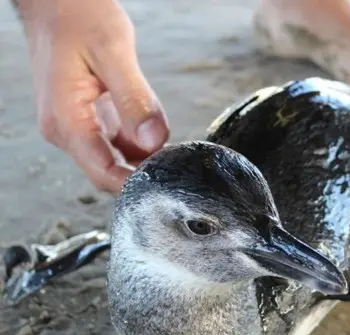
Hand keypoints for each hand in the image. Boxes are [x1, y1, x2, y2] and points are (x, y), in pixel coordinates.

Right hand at [16, 0, 168, 192]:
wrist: (55, 1)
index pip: (103, 172)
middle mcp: (65, 130)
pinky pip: (113, 143)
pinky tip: (154, 131)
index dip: (137, 184)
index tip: (168, 181)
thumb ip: (135, 99)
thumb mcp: (113, 53)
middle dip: (142, 174)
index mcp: (67, 119)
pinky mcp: (84, 119)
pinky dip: (136, 144)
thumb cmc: (77, 16)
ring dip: (141, 159)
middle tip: (176, 164)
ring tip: (170, 146)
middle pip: (107, 173)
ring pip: (112, 160)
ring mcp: (73, 126)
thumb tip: (154, 140)